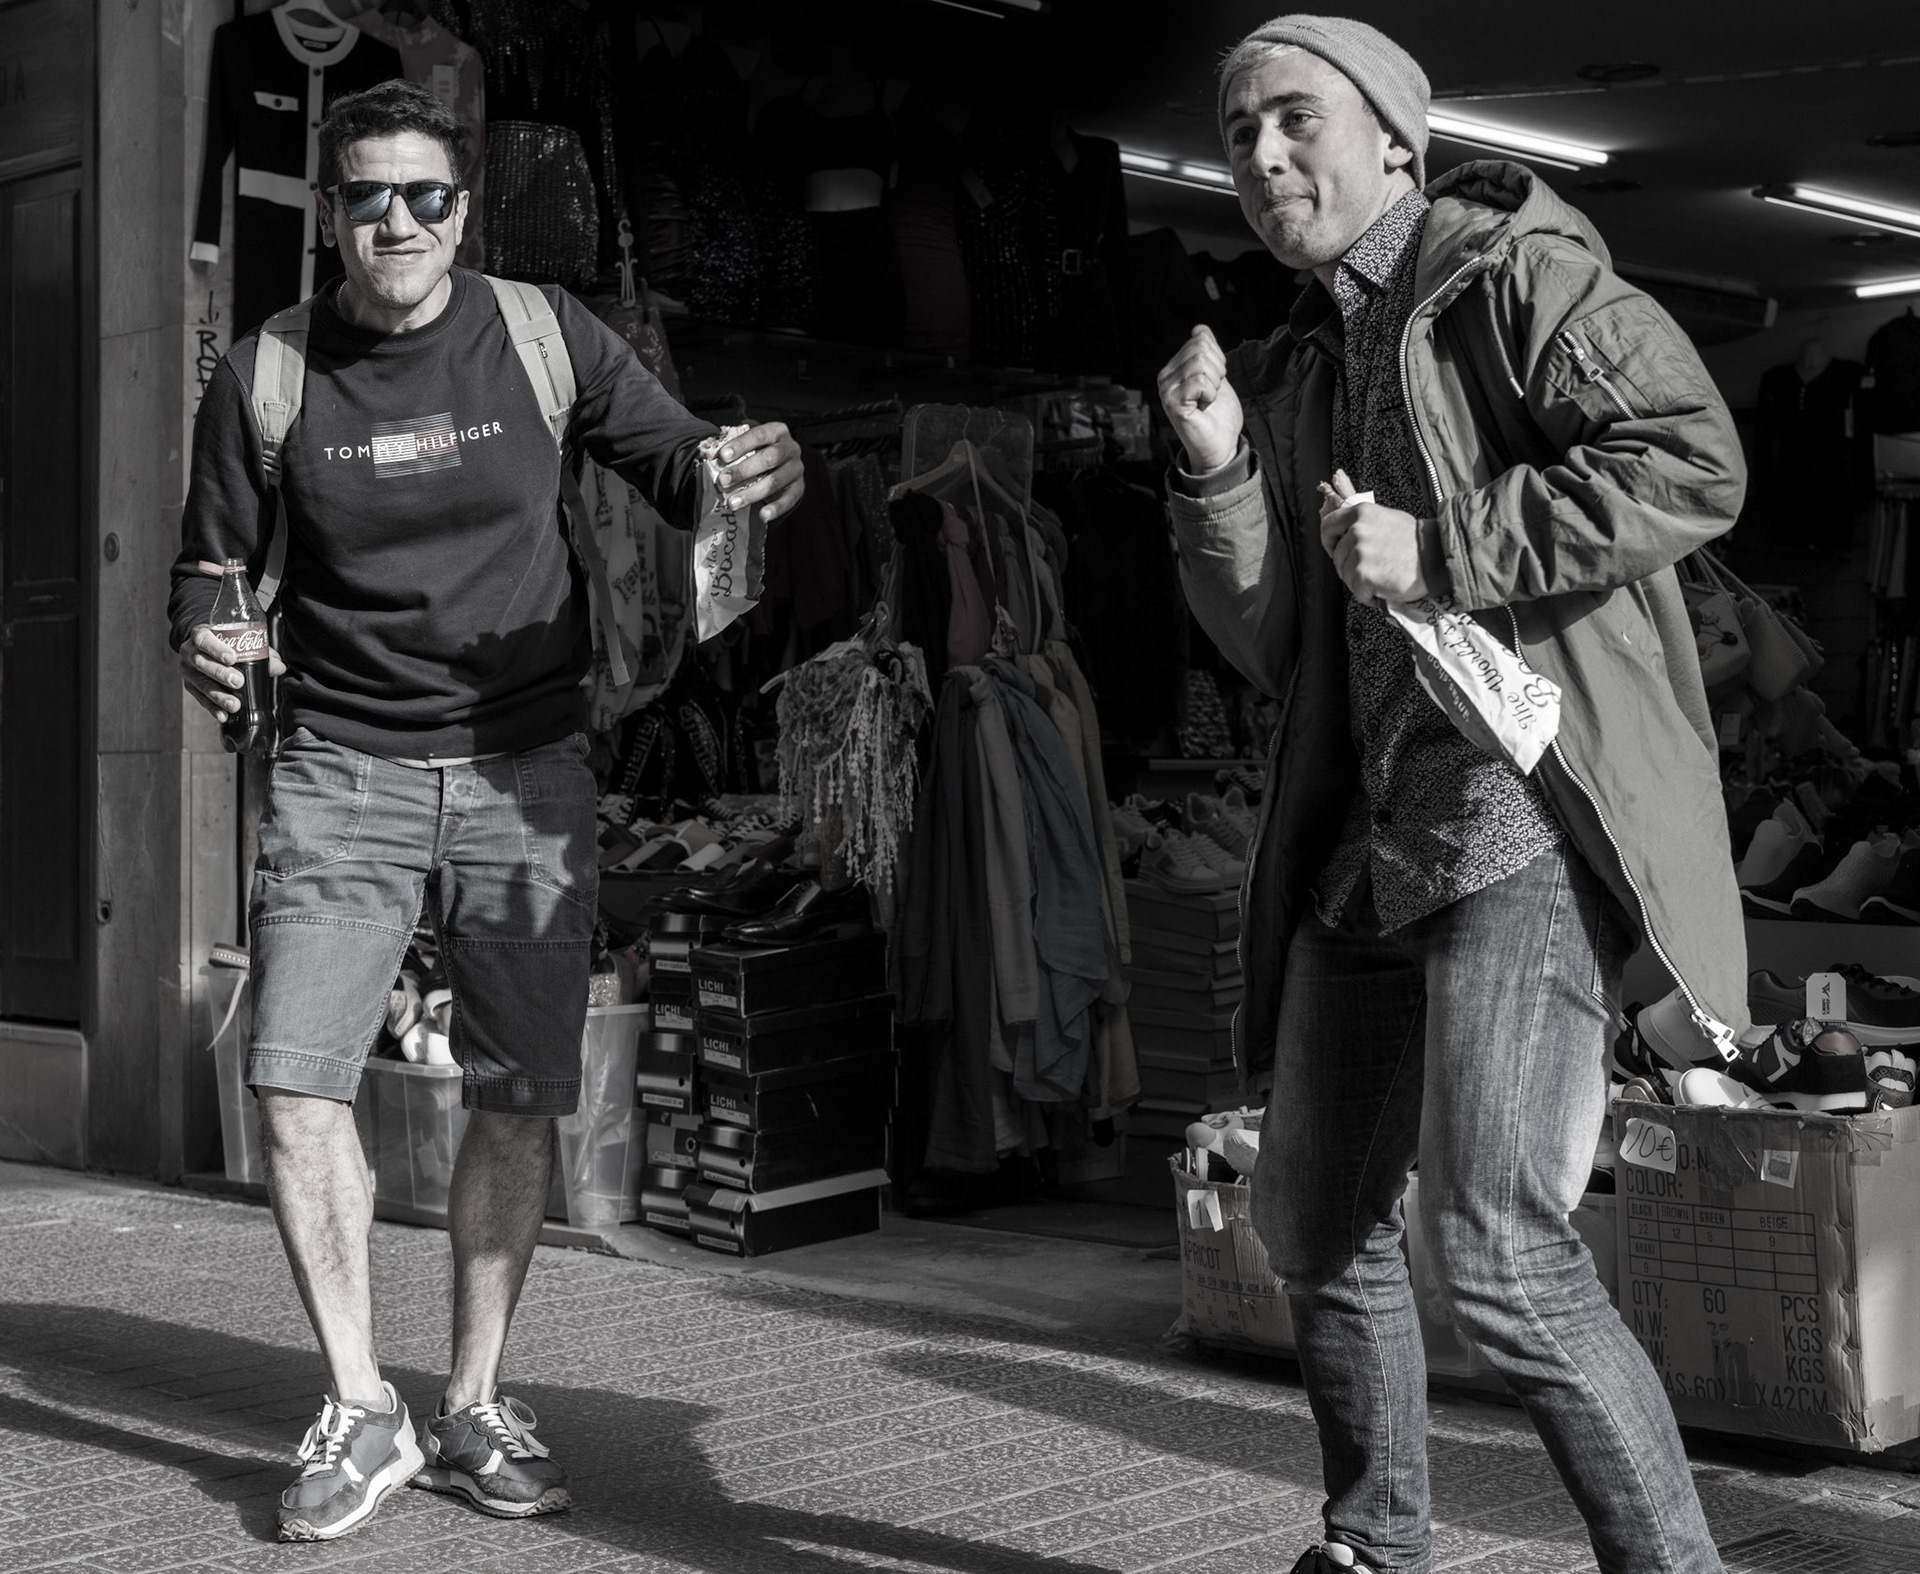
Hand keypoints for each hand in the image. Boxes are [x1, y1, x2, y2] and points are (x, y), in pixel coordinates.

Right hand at [179, 623, 285, 718]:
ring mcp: (188, 671)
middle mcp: (189, 652)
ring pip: (201, 683)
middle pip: (201, 663)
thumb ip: (258, 650)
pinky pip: (200, 698)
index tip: (232, 658)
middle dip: (220, 673)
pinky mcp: (190, 686)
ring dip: (218, 695)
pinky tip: (223, 715)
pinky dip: (212, 708)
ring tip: (234, 704)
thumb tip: (279, 666)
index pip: (204, 639)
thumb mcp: (238, 640)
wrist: (202, 647)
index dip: (216, 648)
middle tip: (238, 682)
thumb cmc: (223, 642)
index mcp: (201, 635)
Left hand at [713, 422, 803, 522]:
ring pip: (775, 481)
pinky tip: (762, 515)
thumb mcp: (748, 446)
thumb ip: (735, 450)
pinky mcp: (799, 487)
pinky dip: (775, 508)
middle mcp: (791, 448)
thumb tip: (709, 457)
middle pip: (769, 458)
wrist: (780, 466)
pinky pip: (789, 499)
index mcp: (777, 431)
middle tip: (722, 481)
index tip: (722, 456)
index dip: (740, 445)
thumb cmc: (757, 453)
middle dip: (743, 471)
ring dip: (752, 493)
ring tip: (733, 503)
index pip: (759, 435)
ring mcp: (796, 469)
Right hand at [1157, 324, 1243, 474]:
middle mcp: (1165, 376)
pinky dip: (1211, 394)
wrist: (1219, 445)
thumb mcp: (1216, 376)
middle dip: (1217, 368)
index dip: (1218, 357)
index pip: (1200, 339)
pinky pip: (1199, 381)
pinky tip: (1204, 407)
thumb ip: (1207, 353)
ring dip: (1215, 383)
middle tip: (1212, 391)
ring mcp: (1166, 389)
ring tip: (1208, 399)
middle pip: (1200, 348)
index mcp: (1174, 367)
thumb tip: (1198, 328)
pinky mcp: (1172, 403)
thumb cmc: (1218, 414)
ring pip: (1200, 363)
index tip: (1215, 380)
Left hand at [1317, 469, 1426, 606]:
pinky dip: (1369, 596)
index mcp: (1361, 513)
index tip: (1334, 550)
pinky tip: (1384, 589)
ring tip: (1382, 578)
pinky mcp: (1363, 575)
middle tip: (1372, 570)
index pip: (1328, 526)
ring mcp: (1359, 553)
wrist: (1436, 557)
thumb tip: (1346, 534)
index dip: (1329, 542)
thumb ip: (1364, 524)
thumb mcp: (1387, 519)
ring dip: (1360, 582)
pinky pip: (1357, 592)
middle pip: (1337, 557)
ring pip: (1345, 576)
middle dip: (1350, 568)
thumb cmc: (1416, 542)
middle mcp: (1357, 531)